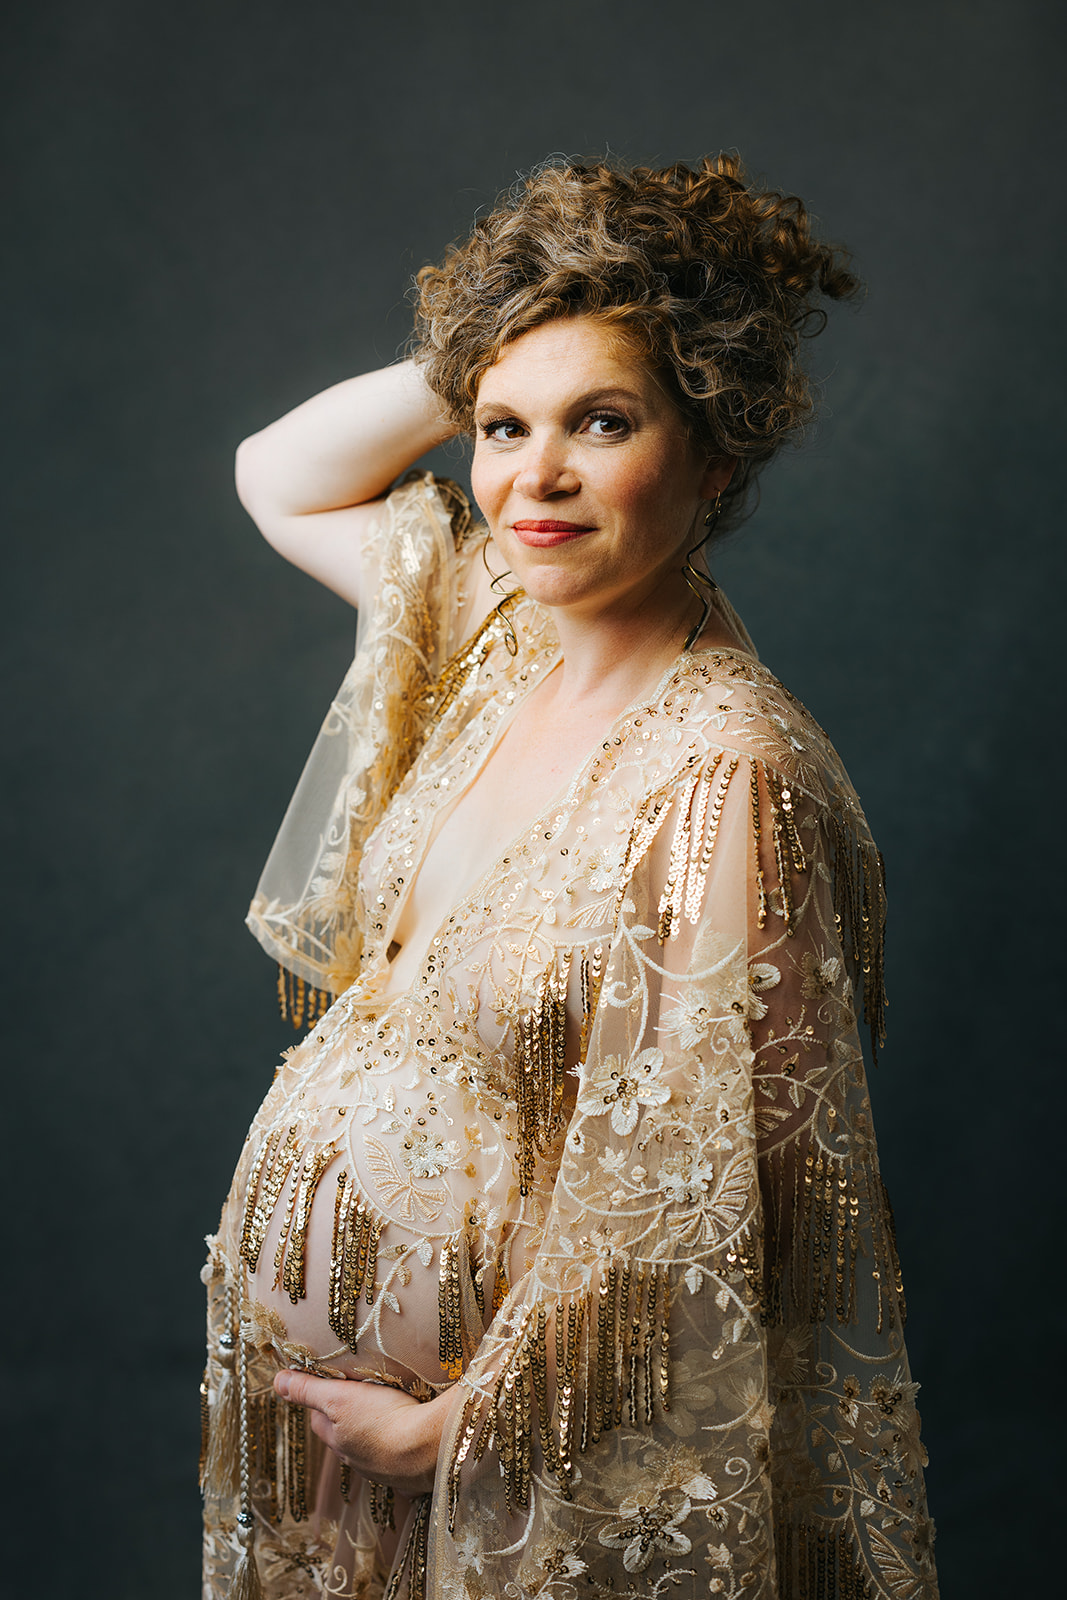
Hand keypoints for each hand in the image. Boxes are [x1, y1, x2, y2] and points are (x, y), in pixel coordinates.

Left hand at [273, 1369, 458, 1497]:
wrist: (428, 1448)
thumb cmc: (381, 1419)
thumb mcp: (339, 1397)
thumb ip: (308, 1390)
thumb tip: (277, 1381)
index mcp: (338, 1440)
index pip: (319, 1420)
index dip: (321, 1401)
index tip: (330, 1384)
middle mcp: (356, 1459)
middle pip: (344, 1435)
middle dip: (348, 1418)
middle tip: (361, 1394)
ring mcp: (384, 1469)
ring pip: (373, 1447)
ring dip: (376, 1432)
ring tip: (390, 1410)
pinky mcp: (409, 1474)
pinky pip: (401, 1460)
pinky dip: (403, 1448)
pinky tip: (413, 1435)